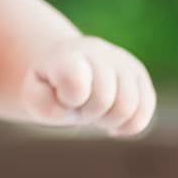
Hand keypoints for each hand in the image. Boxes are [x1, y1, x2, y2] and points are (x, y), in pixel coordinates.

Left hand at [22, 36, 155, 135]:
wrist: (68, 69)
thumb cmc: (50, 87)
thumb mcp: (33, 97)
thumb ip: (43, 106)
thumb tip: (71, 109)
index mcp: (67, 55)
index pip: (75, 82)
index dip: (71, 100)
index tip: (64, 97)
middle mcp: (99, 52)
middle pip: (103, 100)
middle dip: (88, 114)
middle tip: (79, 107)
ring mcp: (123, 62)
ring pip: (128, 107)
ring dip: (109, 120)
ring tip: (95, 112)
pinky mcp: (140, 76)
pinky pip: (144, 112)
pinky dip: (128, 125)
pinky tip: (113, 122)